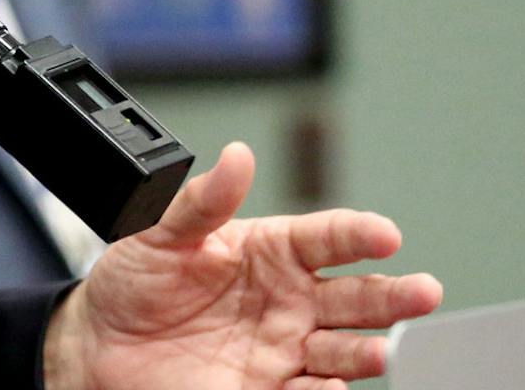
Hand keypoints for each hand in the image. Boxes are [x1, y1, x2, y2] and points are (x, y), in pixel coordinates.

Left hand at [42, 141, 442, 389]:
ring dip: (369, 350)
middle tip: (423, 292)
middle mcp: (290, 300)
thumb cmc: (134, 280)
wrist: (101, 344)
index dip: (358, 234)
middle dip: (393, 295)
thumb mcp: (157, 233)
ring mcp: (284, 348)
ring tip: (385, 349)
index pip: (327, 237)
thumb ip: (202, 201)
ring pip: (344, 349)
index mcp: (272, 251)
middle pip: (356, 296)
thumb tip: (236, 156)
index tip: (385, 233)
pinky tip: (334, 387)